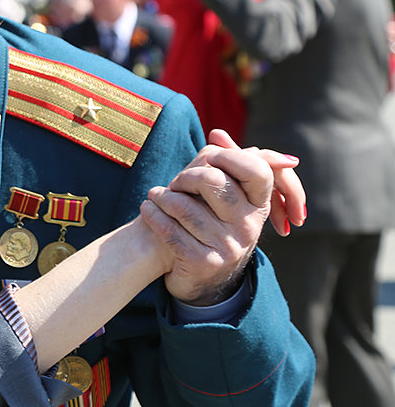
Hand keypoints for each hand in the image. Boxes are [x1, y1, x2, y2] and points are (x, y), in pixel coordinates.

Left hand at [139, 129, 302, 305]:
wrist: (200, 274)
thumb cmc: (208, 221)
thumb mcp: (222, 194)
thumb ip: (222, 161)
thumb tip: (216, 133)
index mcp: (258, 205)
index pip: (257, 170)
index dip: (227, 157)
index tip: (208, 160)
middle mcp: (249, 227)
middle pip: (211, 181)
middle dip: (185, 177)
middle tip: (174, 184)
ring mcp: (228, 247)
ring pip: (184, 206)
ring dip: (161, 197)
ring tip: (155, 196)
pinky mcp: (204, 262)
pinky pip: (169, 230)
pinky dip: (152, 215)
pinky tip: (148, 209)